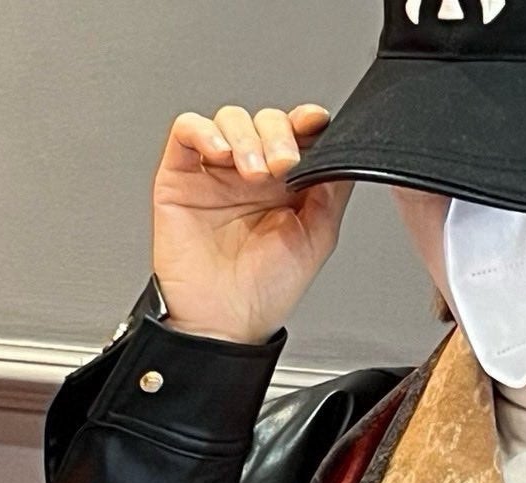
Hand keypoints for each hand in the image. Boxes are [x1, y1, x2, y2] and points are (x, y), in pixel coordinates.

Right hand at [151, 104, 353, 344]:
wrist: (224, 320)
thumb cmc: (266, 291)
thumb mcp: (318, 237)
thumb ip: (332, 190)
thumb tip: (344, 151)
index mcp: (285, 186)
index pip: (296, 134)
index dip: (306, 121)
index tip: (314, 123)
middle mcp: (251, 174)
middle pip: (265, 121)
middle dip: (278, 134)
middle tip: (283, 166)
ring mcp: (216, 173)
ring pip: (230, 119)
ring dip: (245, 136)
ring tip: (251, 172)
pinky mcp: (181, 175)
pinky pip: (187, 129)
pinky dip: (204, 131)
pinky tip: (220, 155)